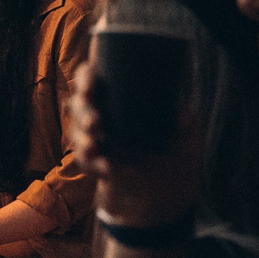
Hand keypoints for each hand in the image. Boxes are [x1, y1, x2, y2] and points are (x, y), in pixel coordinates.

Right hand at [67, 58, 202, 229]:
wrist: (168, 180)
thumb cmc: (173, 142)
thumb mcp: (183, 127)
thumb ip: (181, 118)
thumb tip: (180, 115)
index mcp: (115, 94)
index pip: (90, 78)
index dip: (85, 79)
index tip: (92, 88)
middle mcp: (98, 112)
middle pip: (77, 105)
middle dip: (83, 112)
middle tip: (95, 121)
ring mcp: (93, 138)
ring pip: (76, 134)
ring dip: (83, 140)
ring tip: (95, 146)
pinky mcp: (93, 162)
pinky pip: (85, 162)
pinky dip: (95, 165)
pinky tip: (109, 169)